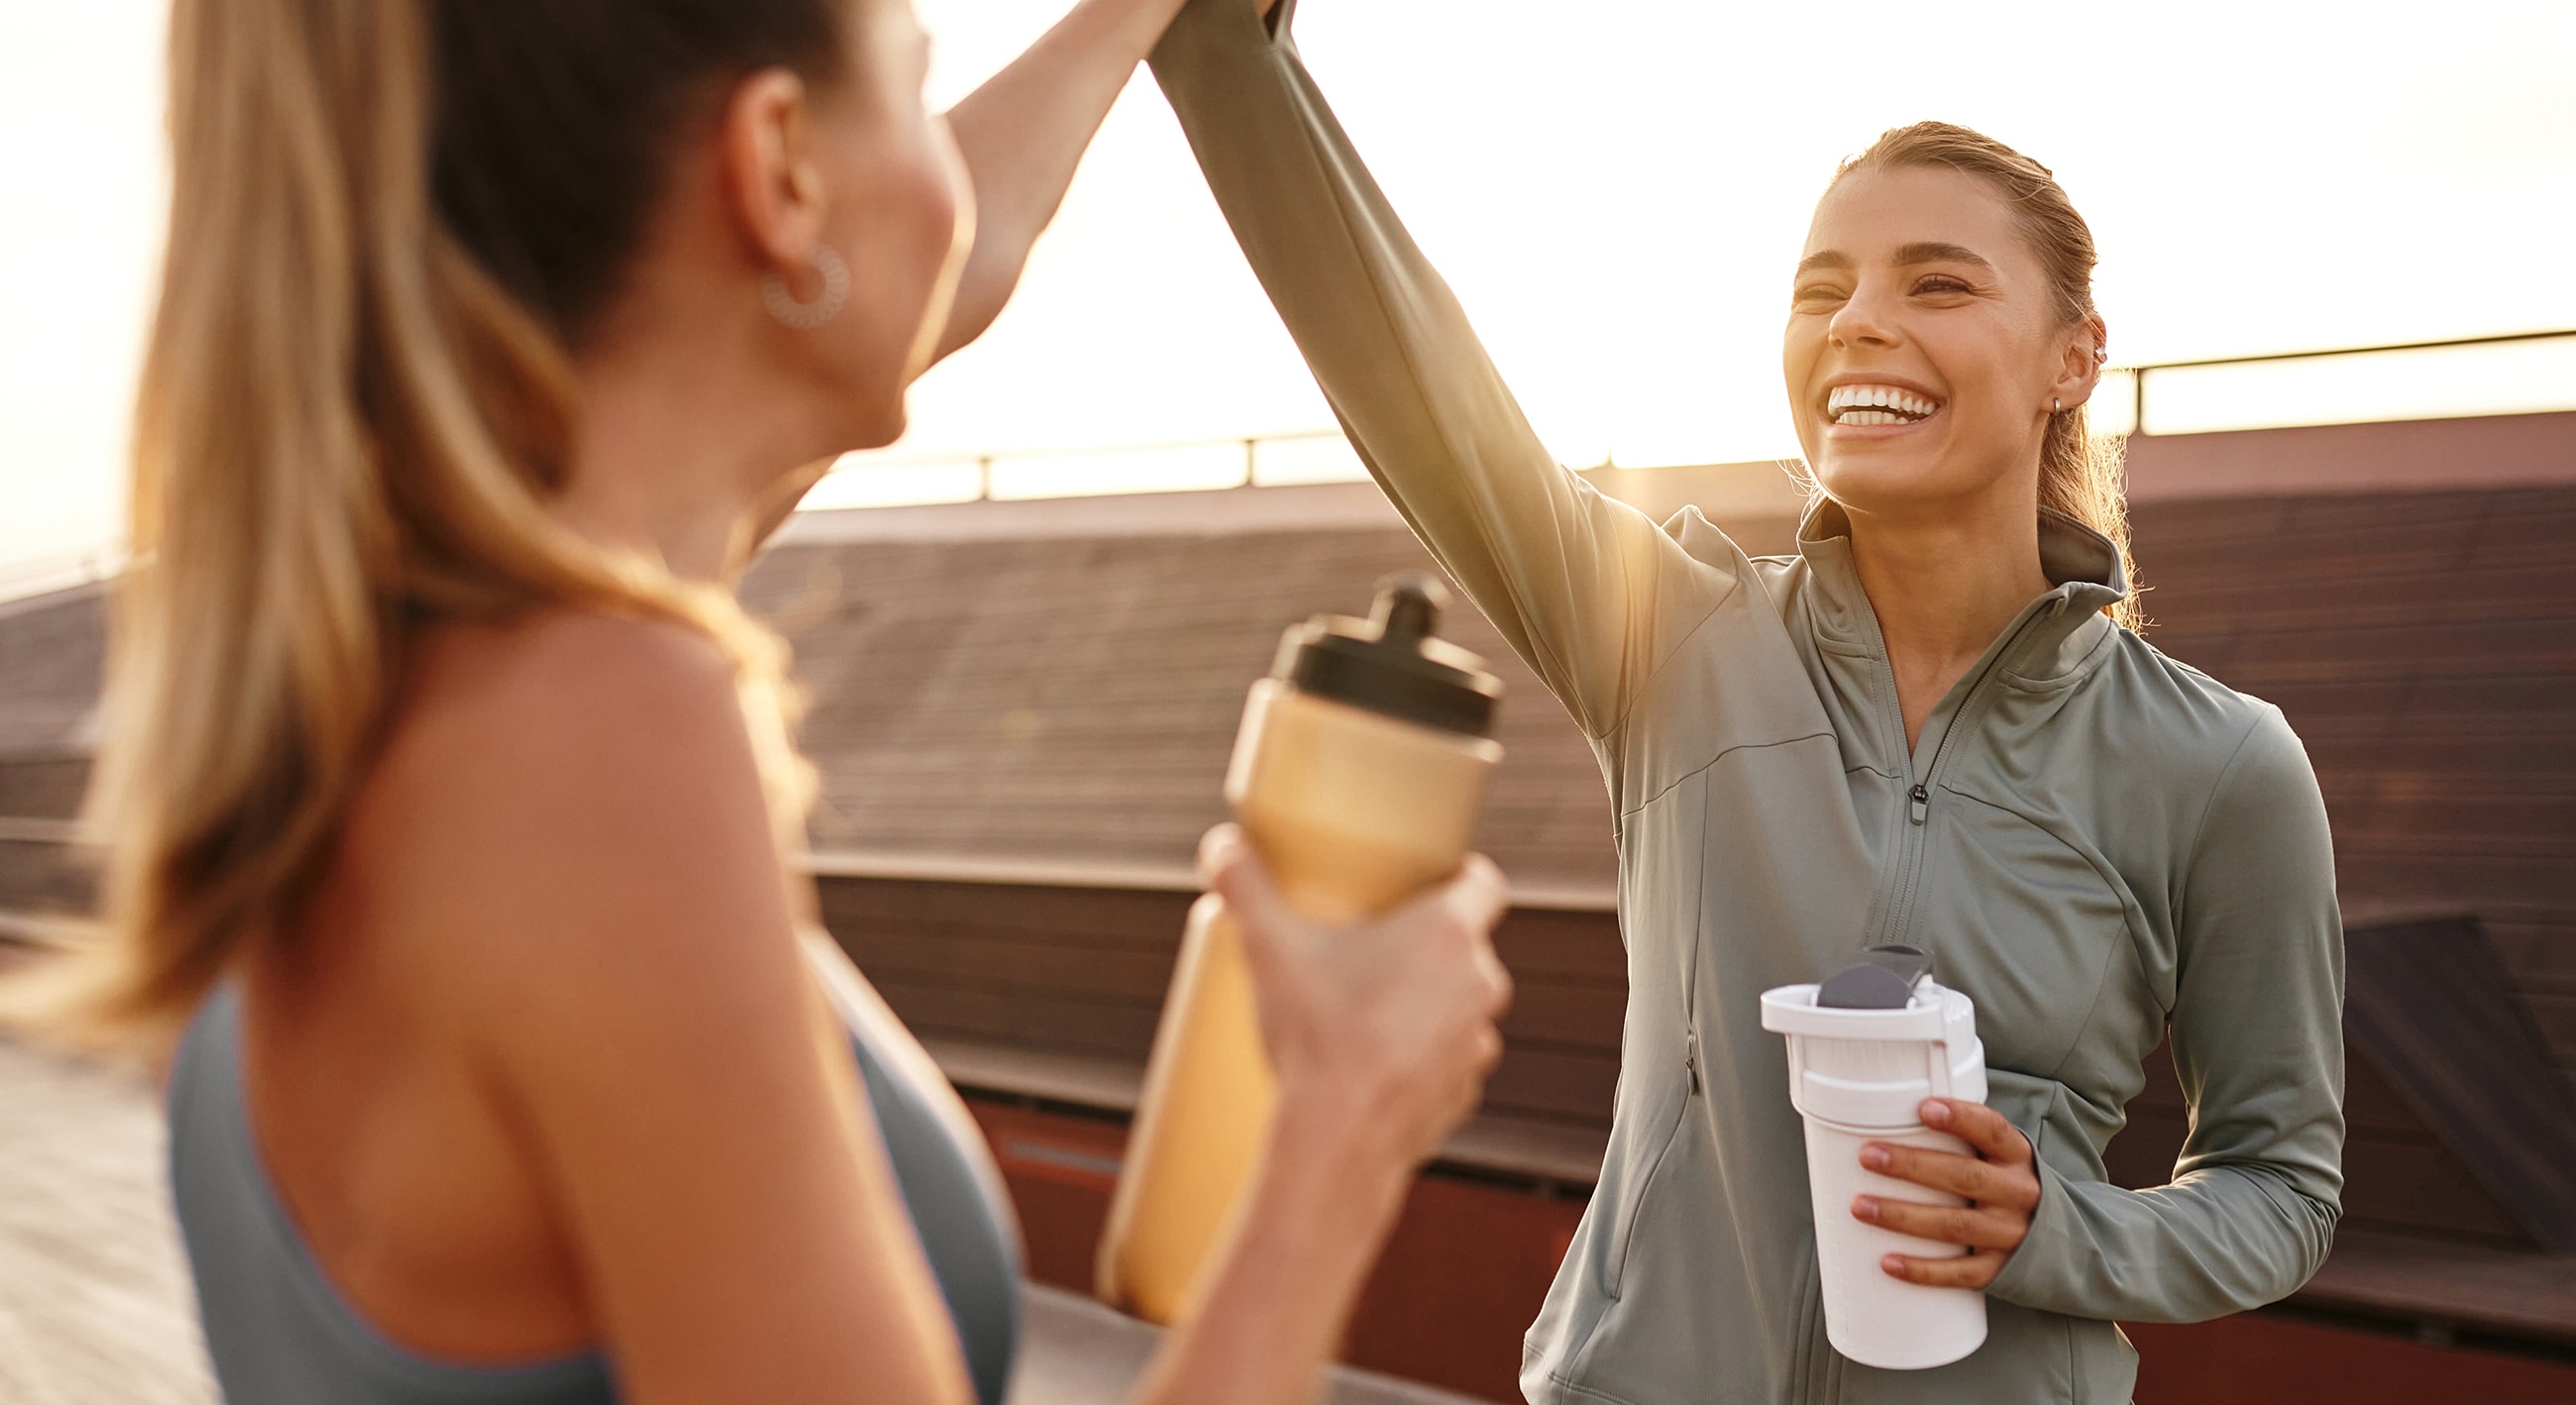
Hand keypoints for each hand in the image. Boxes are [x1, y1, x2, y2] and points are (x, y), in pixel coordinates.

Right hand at [1199, 825, 1513, 1170]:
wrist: (1337, 1139)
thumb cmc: (1314, 1035)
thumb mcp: (1269, 948)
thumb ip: (1243, 886)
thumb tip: (1220, 845)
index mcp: (1447, 932)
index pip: (1485, 882)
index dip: (1460, 876)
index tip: (1425, 883)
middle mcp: (1479, 982)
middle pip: (1466, 946)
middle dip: (1428, 946)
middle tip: (1374, 950)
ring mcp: (1478, 1042)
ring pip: (1461, 1007)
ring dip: (1430, 1006)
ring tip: (1373, 1013)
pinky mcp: (1465, 1093)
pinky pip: (1451, 1063)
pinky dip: (1425, 1061)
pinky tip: (1382, 1065)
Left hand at [1852, 1097, 2041, 1288]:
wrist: (2059, 1239)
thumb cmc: (2003, 1183)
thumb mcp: (1998, 1155)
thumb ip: (1961, 1138)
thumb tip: (1888, 1113)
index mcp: (2015, 1156)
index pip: (1992, 1130)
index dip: (1960, 1118)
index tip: (1924, 1109)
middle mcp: (2017, 1193)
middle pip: (1964, 1176)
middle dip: (1912, 1166)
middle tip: (1867, 1156)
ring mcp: (2010, 1233)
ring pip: (1954, 1225)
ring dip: (1903, 1217)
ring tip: (1860, 1207)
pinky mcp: (1999, 1269)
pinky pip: (1959, 1272)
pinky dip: (1922, 1270)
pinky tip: (1888, 1261)